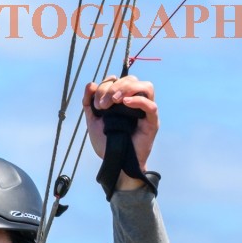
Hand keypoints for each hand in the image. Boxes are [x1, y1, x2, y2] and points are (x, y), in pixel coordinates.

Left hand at [82, 73, 158, 190]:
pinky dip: (138, 101)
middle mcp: (135, 102)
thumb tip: (90, 84)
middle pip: (131, 80)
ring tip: (114, 101)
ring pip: (146, 86)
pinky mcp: (152, 122)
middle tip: (103, 104)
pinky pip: (151, 106)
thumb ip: (89, 103)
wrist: (115, 162)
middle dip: (114, 87)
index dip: (105, 85)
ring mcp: (145, 111)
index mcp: (122, 99)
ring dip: (128, 89)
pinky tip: (125, 103)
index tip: (96, 103)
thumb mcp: (93, 121)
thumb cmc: (106, 142)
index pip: (118, 80)